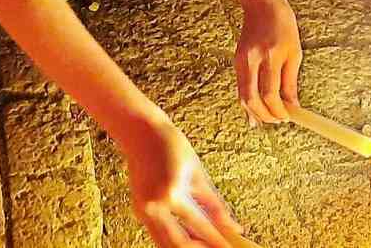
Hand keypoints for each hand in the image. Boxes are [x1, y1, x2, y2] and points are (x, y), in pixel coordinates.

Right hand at [123, 115, 244, 247]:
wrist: (142, 134)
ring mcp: (144, 210)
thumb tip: (232, 225)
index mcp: (173, 193)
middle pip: (179, 242)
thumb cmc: (174, 147)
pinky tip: (188, 242)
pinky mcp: (138, 211)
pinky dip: (172, 241)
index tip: (230, 247)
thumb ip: (214, 203)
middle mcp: (156, 206)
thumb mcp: (198, 172)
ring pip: (165, 243)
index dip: (216, 240)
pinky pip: (157, 234)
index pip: (199, 225)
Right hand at [236, 0, 301, 123]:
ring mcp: (241, 60)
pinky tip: (256, 111)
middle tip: (278, 120)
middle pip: (251, 99)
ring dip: (255, 112)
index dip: (278, 110)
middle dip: (265, 115)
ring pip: (242, 96)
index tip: (287, 117)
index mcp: (272, 55)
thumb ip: (291, 81)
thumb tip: (292, 106)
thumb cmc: (284, 26)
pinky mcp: (236, 61)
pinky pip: (240, 87)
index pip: (270, 93)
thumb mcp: (295, 51)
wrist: (262, 5)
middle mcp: (253, 59)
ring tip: (269, 118)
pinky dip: (248, 101)